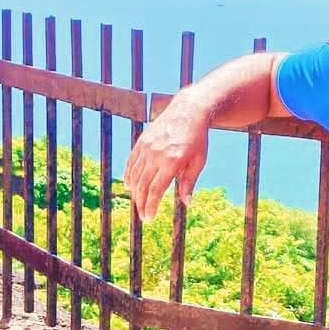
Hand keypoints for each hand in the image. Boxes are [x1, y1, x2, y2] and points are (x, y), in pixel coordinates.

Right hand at [122, 96, 208, 222]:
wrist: (189, 111)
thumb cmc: (198, 139)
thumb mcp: (199, 161)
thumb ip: (189, 182)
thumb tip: (186, 203)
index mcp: (172, 162)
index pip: (156, 190)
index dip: (151, 206)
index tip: (149, 218)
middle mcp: (156, 155)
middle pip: (143, 186)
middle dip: (141, 203)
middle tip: (143, 216)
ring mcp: (147, 147)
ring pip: (135, 175)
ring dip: (135, 192)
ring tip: (139, 203)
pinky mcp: (142, 141)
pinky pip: (131, 162)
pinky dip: (129, 176)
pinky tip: (130, 186)